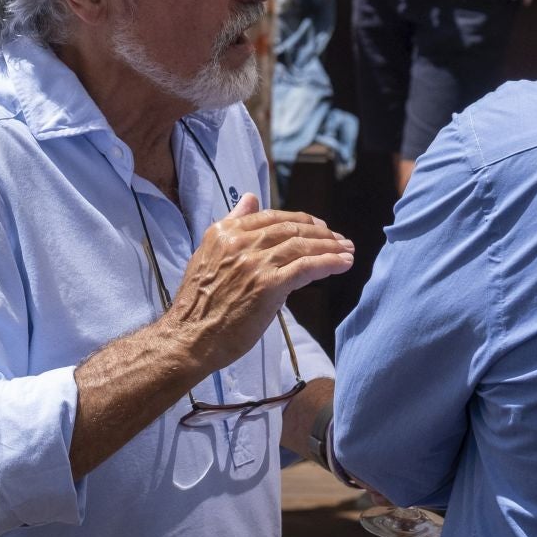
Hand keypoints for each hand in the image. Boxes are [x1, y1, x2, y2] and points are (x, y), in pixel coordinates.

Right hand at [163, 194, 352, 373]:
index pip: (271, 217)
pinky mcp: (268, 285)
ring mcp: (255, 263)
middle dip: (321, 232)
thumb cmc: (199, 303)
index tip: (319, 225)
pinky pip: (307, 267)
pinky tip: (342, 263)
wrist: (189, 338)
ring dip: (330, 246)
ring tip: (347, 250)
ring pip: (302, 245)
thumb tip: (250, 197)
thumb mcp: (208, 253)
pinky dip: (329, 262)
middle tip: (340, 238)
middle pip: (291, 228)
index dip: (300, 219)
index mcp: (225, 232)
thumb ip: (232, 224)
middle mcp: (239, 242)